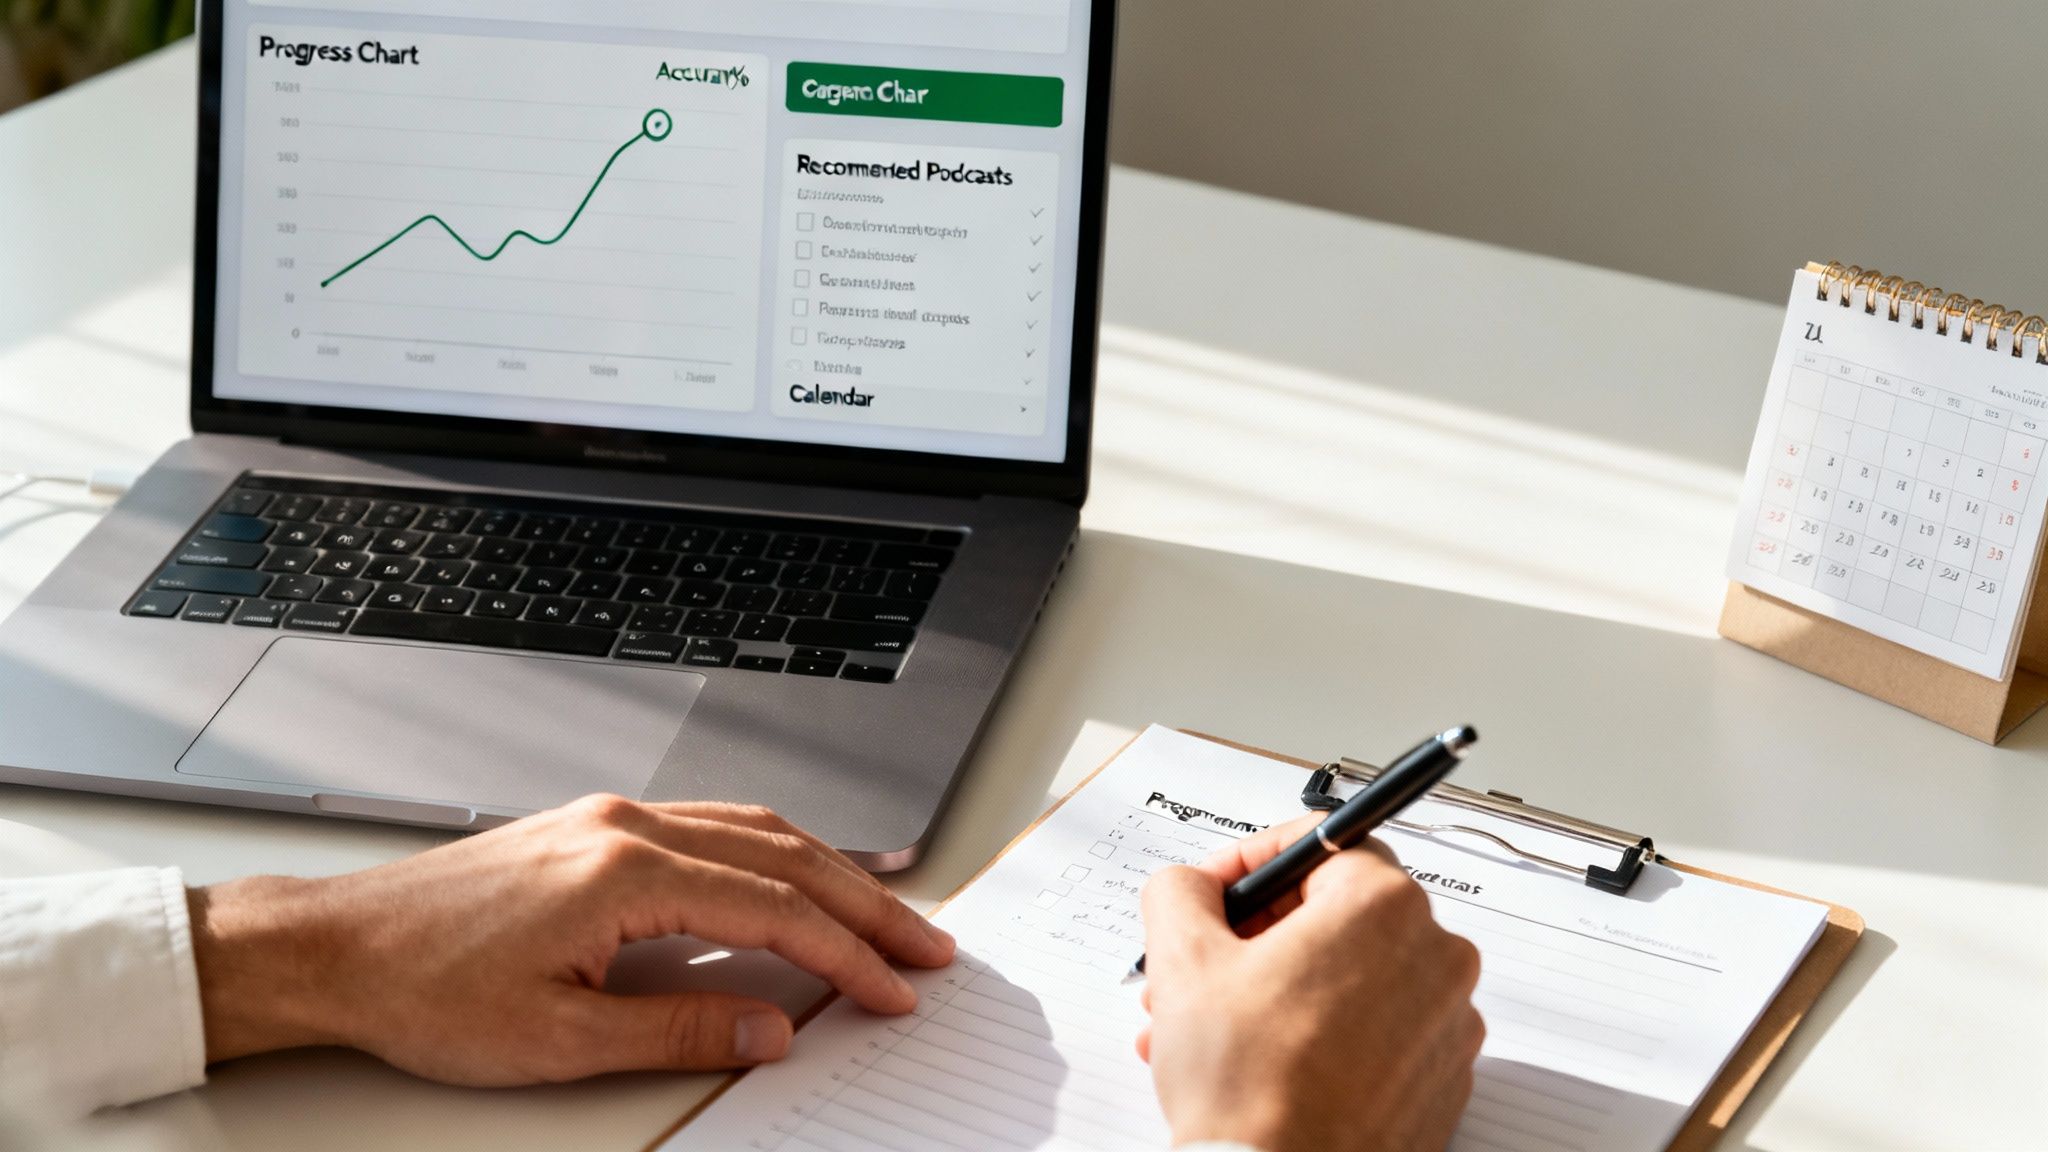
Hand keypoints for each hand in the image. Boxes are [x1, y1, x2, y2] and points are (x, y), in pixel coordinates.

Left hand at [186, 795, 953, 1083]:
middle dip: (866, 906)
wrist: (337, 946)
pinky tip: (796, 874)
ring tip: (886, 911)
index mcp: (624, 871)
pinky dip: (776, 851)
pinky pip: (714, 824)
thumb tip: (771, 1027)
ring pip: (756, 828)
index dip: (847, 957)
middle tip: (928, 947)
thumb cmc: (427, 990)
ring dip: (830, 871)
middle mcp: (628, 826)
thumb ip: (678, 1028)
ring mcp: (612, 816)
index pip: (774, 911)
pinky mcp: (595, 825)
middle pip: (784, 856)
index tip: (897, 992)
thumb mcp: (557, 1038)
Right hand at [1139, 814, 1483, 1151]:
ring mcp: (1448, 1025)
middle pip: (1335, 914)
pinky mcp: (1443, 1081)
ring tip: (1213, 1026)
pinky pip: (1378, 1031)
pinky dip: (1322, 1033)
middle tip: (1204, 965)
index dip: (1253, 862)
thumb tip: (1190, 885)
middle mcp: (1436, 958)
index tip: (1218, 890)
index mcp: (1385, 907)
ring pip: (1351, 976)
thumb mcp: (1183, 959)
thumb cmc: (1250, 1089)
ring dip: (1278, 988)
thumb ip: (1180, 890)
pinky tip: (1260, 1061)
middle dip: (1256, 936)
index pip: (1322, 845)